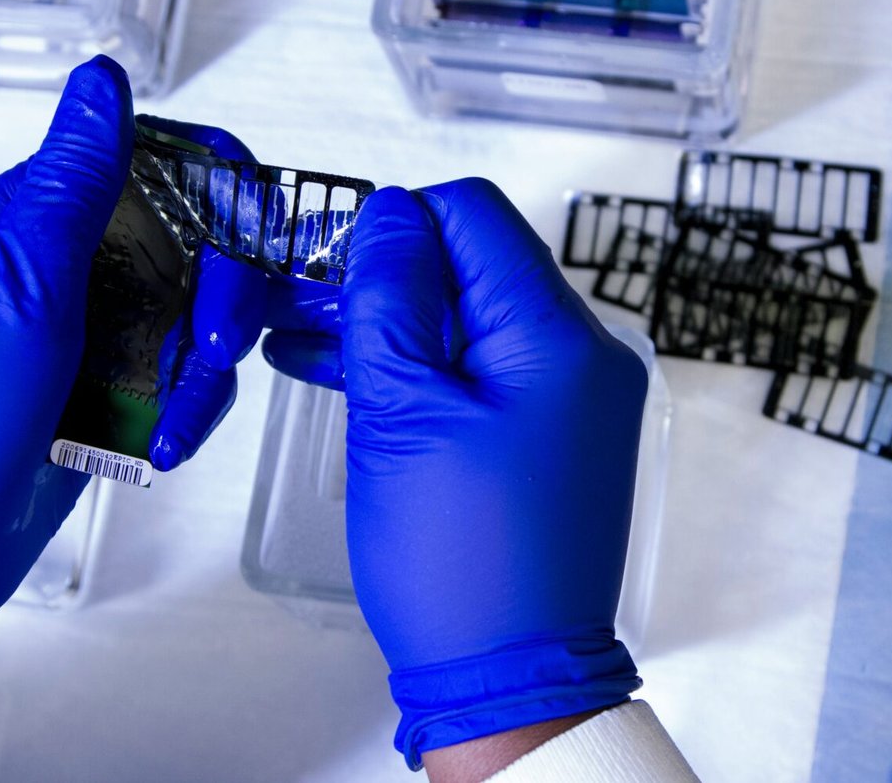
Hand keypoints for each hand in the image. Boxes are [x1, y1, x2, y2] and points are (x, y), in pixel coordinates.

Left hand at [0, 57, 262, 746]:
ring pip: (197, 316)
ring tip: (177, 427)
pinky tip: (163, 449)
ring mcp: (91, 331)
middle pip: (194, 240)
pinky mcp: (110, 392)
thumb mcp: (17, 284)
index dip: (218, 184)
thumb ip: (73, 183)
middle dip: (222, 293)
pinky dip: (187, 411)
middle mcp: (69, 263)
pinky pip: (182, 379)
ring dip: (205, 370)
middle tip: (219, 347)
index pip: (151, 158)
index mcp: (31, 216)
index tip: (256, 231)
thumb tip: (103, 76)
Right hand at [339, 178, 648, 767]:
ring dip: (398, 325)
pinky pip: (490, 370)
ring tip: (312, 347)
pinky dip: (430, 368)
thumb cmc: (459, 562)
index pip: (474, 214)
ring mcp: (578, 395)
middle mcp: (585, 352)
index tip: (332, 265)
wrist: (512, 678)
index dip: (395, 225)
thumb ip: (392, 298)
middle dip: (389, 277)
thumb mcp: (402, 413)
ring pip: (476, 317)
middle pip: (477, 263)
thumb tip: (392, 213)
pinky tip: (358, 382)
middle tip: (306, 309)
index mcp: (557, 335)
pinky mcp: (560, 433)